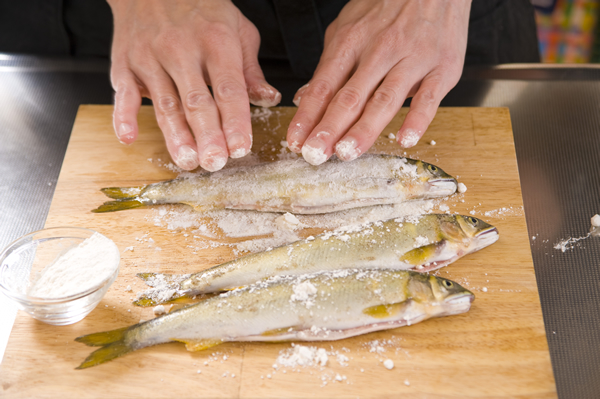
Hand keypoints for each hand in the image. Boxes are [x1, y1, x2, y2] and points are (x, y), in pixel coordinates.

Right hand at [107, 0, 280, 170]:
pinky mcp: (125, 62)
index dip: (235, 121)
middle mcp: (181, 49)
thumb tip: (268, 99)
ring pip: (164, 103)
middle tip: (215, 163)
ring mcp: (150, 57)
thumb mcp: (237, 30)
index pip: (228, 89)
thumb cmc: (201, 8)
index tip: (241, 148)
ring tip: (187, 161)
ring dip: (175, 136)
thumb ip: (250, 70)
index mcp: (216, 42)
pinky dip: (123, 116)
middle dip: (207, 136)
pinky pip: (123, 92)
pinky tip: (129, 138)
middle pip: (196, 101)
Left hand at [287, 0, 470, 164]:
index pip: (324, 85)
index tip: (296, 140)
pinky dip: (417, 120)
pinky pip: (429, 98)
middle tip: (315, 154)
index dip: (307, 115)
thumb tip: (304, 97)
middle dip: (329, 128)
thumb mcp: (348, 26)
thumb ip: (329, 65)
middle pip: (350, 96)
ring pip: (385, 100)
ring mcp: (412, 59)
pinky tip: (404, 139)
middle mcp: (380, 51)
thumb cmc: (388, 6)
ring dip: (364, 129)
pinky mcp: (442, 68)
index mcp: (352, 42)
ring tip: (347, 152)